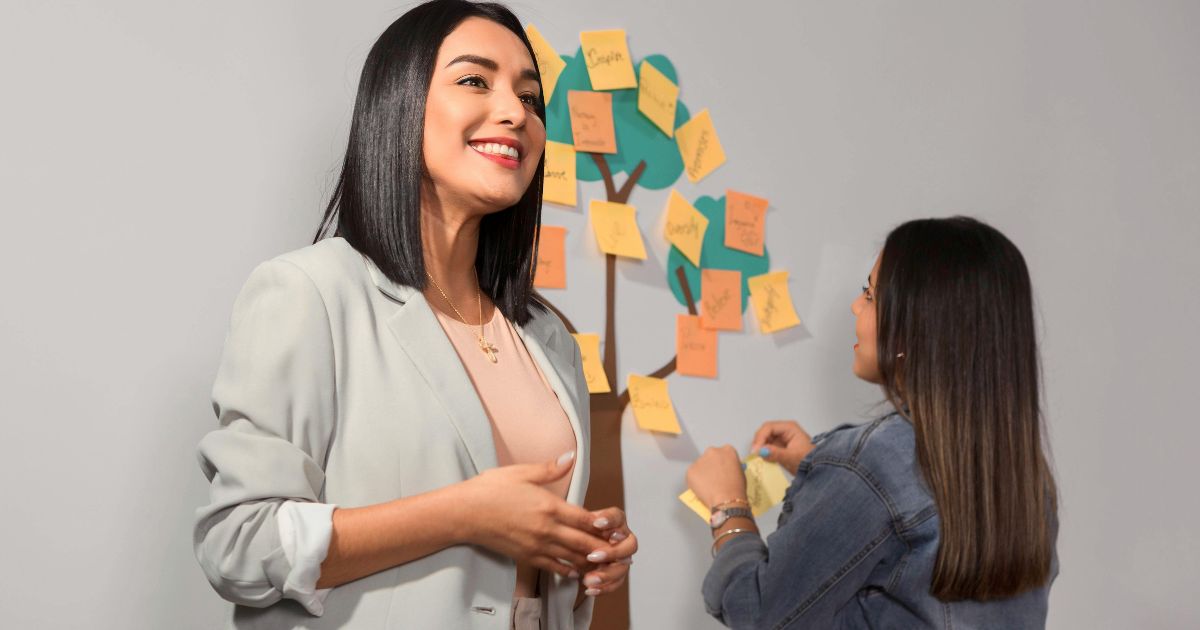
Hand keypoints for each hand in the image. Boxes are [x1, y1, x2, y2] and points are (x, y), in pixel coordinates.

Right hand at [458, 452, 612, 577]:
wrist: (464, 513)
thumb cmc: (489, 489)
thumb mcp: (521, 472)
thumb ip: (550, 468)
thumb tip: (570, 456)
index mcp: (549, 506)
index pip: (585, 519)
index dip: (603, 525)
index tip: (615, 527)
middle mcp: (546, 529)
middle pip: (584, 543)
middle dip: (602, 547)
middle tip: (617, 549)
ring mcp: (536, 546)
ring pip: (571, 558)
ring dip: (589, 561)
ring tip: (603, 561)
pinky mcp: (526, 557)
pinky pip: (553, 567)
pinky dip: (568, 570)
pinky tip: (576, 570)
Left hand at [578, 507, 637, 596]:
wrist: (575, 550)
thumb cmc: (579, 533)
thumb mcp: (577, 526)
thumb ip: (581, 523)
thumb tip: (582, 521)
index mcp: (615, 522)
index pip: (617, 517)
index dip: (610, 520)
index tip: (596, 523)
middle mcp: (623, 539)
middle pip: (629, 545)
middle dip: (612, 552)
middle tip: (592, 557)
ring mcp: (622, 557)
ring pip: (623, 567)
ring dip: (607, 574)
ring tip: (588, 580)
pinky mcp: (618, 573)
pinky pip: (616, 582)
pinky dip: (604, 587)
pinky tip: (590, 589)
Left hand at [686, 445, 746, 508]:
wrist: (727, 498)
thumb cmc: (737, 488)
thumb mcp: (740, 472)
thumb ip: (731, 467)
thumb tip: (726, 470)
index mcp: (727, 450)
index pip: (723, 453)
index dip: (722, 463)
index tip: (722, 471)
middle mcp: (712, 451)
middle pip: (710, 457)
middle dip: (711, 466)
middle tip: (714, 479)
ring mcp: (700, 460)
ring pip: (700, 466)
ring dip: (702, 474)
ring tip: (708, 487)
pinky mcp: (690, 470)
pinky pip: (692, 475)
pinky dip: (695, 482)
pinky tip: (702, 490)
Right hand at [750, 420, 813, 474]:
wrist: (816, 470)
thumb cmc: (809, 461)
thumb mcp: (791, 457)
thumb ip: (776, 453)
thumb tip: (761, 451)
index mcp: (789, 428)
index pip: (769, 427)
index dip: (760, 438)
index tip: (756, 450)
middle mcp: (784, 430)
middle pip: (765, 432)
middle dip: (759, 442)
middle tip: (755, 454)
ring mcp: (781, 438)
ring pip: (765, 439)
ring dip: (760, 448)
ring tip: (759, 457)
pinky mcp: (779, 447)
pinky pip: (767, 447)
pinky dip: (764, 452)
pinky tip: (763, 459)